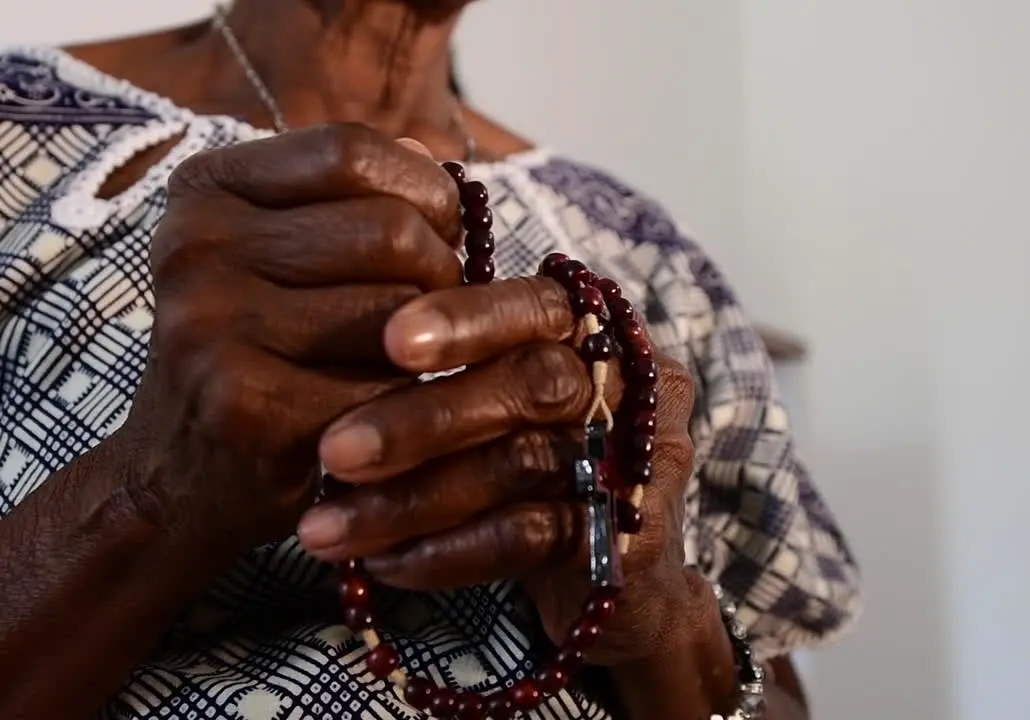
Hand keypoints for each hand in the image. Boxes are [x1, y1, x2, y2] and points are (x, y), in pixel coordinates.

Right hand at [116, 123, 465, 551]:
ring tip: (398, 363)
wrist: (176, 479)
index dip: (425, 188)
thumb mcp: (280, 257)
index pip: (351, 151)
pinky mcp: (244, 405)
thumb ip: (352, 201)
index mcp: (205, 190)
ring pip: (399, 308)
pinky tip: (385, 416)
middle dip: (441, 274)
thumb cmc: (258, 355)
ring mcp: (211, 325)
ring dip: (427, 344)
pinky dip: (409, 404)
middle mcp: (194, 246)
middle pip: (390, 230)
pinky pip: (386, 386)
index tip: (443, 229)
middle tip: (432, 315)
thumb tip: (433, 161)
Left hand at [297, 275, 699, 664]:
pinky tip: (385, 563)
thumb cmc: (538, 478)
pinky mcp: (631, 537)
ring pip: (522, 462)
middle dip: (426, 416)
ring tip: (327, 527)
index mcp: (595, 333)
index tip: (390, 339)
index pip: (538, 305)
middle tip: (334, 451)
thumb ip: (455, 373)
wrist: (626, 589)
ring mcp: (638, 460)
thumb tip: (328, 356)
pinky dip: (449, 551)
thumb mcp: (503, 411)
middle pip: (535, 382)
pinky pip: (529, 535)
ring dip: (413, 498)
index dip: (467, 317)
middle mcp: (628, 385)